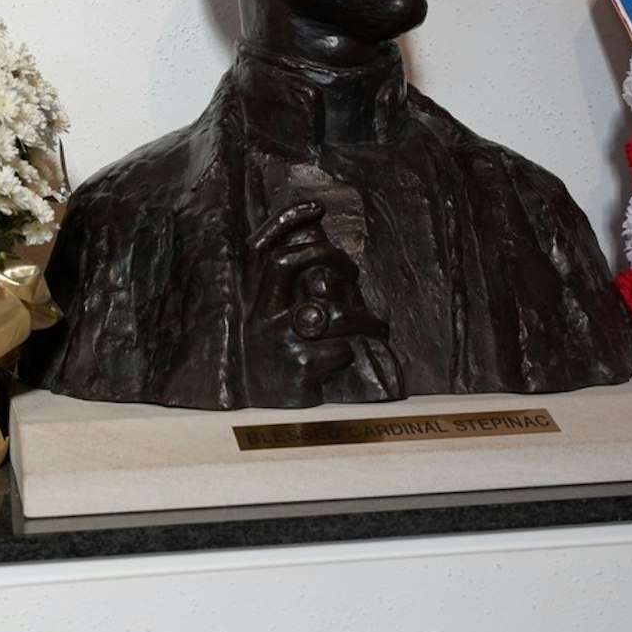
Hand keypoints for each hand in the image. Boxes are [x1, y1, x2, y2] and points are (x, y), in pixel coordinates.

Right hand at [245, 201, 388, 395]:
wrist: (270, 424)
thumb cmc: (281, 368)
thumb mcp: (273, 328)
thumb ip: (291, 296)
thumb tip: (326, 259)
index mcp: (254, 305)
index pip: (259, 250)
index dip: (284, 222)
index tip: (316, 206)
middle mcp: (259, 319)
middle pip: (285, 264)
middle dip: (326, 254)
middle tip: (352, 269)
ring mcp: (277, 342)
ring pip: (328, 311)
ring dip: (362, 317)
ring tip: (377, 326)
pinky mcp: (298, 368)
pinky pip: (340, 349)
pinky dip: (351, 354)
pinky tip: (348, 364)